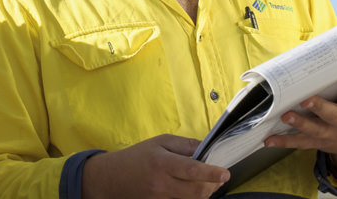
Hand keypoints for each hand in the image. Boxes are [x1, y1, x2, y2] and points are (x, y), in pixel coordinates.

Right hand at [81, 134, 229, 198]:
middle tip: (219, 178)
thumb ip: (184, 145)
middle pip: (196, 191)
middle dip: (212, 186)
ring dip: (204, 194)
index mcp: (162, 162)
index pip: (192, 170)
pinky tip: (192, 191)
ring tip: (206, 184)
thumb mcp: (160, 142)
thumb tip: (206, 149)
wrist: (112, 178)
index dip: (212, 173)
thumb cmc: (137, 157)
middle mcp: (161, 184)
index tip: (225, 173)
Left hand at [263, 54, 336, 185]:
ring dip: (299, 123)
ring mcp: (328, 133)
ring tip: (286, 115)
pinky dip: (283, 141)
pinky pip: (299, 142)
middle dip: (319, 108)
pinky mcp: (316, 142)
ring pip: (313, 129)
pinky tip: (268, 139)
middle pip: (331, 114)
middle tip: (306, 100)